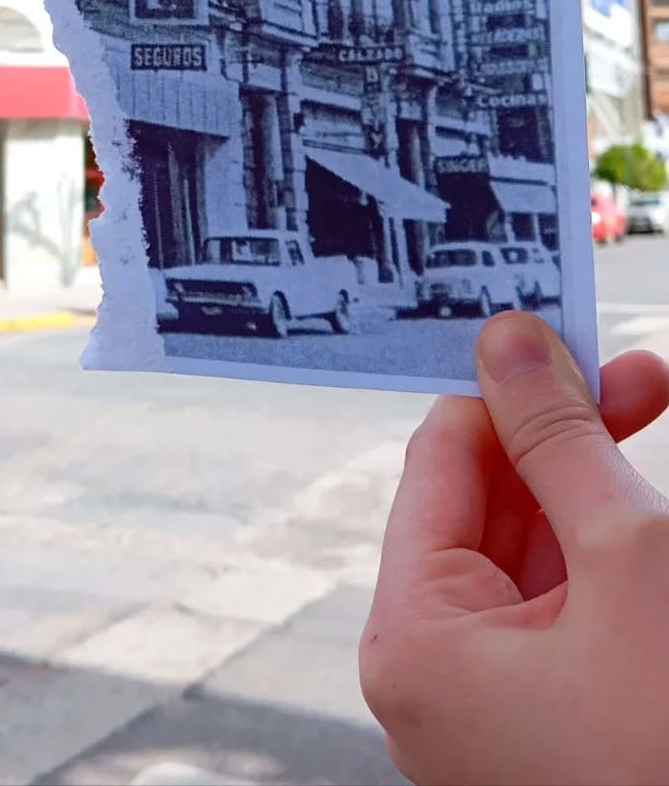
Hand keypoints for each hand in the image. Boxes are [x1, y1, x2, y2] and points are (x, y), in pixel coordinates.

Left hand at [360, 312, 668, 785]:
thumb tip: (507, 341)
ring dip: (591, 492)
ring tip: (649, 420)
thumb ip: (558, 441)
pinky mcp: (538, 723)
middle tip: (641, 376)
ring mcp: (485, 707)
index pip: (440, 458)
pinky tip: (641, 517)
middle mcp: (430, 675)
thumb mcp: (625, 558)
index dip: (508, 389)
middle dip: (565, 436)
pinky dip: (599, 560)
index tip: (569, 334)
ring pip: (527, 555)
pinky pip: (554, 612)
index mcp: (412, 640)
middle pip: (484, 503)